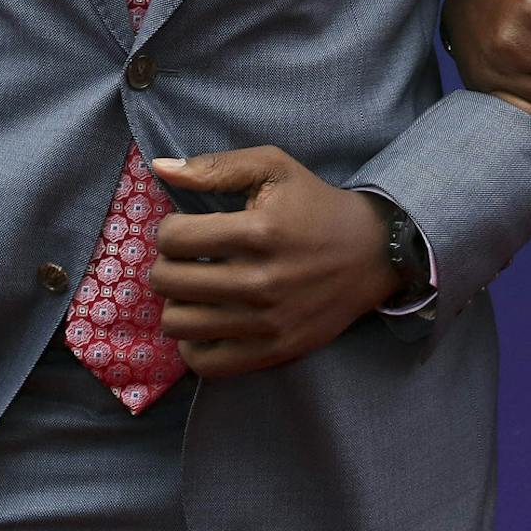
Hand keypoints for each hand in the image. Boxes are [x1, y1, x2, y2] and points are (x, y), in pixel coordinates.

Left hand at [148, 146, 399, 377]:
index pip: (172, 237)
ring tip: (197, 289)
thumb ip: (216, 167)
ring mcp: (266, 323)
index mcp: (259, 231)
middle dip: (168, 264)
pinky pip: (204, 363)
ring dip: (177, 302)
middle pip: (168, 281)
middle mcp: (260, 281)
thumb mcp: (274, 168)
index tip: (187, 228)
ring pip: (177, 323)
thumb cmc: (314, 205)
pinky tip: (207, 320)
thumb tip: (160, 168)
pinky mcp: (273, 352)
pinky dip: (193, 344)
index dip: (170, 228)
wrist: (371, 254)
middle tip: (188, 258)